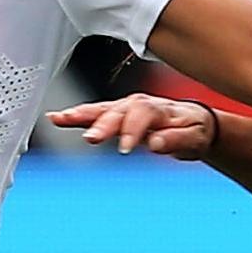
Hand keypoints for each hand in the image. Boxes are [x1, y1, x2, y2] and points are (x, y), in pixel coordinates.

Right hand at [47, 93, 216, 159]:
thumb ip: (176, 140)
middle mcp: (139, 104)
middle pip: (118, 111)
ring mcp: (125, 108)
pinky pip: (94, 113)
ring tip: (60, 119)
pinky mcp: (116, 114)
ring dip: (81, 114)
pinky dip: (76, 115)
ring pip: (101, 109)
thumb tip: (155, 144)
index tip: (125, 148)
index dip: (132, 130)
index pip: (142, 115)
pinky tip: (57, 118)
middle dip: (103, 124)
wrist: (195, 122)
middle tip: (90, 139)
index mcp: (159, 109)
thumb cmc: (194, 130)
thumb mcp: (194, 138)